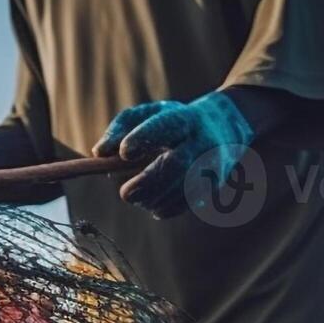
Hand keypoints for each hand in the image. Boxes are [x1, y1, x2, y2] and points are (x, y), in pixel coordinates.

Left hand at [92, 92, 254, 218]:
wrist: (225, 127)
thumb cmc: (173, 123)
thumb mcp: (149, 114)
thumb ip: (120, 128)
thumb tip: (98, 153)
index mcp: (182, 119)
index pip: (165, 126)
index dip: (143, 138)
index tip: (124, 153)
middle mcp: (200, 141)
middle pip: (175, 165)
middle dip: (148, 182)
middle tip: (125, 194)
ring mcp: (211, 165)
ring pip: (181, 190)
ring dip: (153, 199)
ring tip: (136, 197)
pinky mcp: (213, 185)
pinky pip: (186, 204)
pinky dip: (165, 208)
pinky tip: (153, 204)